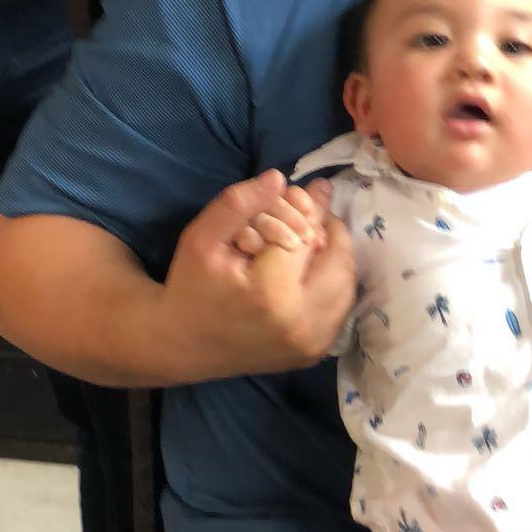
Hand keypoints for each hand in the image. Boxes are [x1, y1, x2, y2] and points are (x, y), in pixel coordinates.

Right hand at [161, 170, 354, 377]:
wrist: (184, 346)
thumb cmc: (191, 287)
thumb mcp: (202, 238)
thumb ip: (239, 204)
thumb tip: (280, 178)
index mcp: (270, 293)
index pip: (307, 234)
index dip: (302, 209)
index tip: (294, 193)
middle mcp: (300, 323)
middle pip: (339, 259)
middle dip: (326, 229)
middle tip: (307, 214)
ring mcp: (312, 344)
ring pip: (347, 284)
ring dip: (334, 255)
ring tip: (308, 240)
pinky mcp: (315, 353)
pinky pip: (340, 308)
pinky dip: (332, 283)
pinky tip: (308, 270)